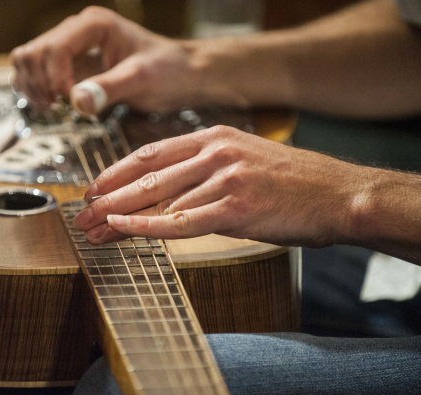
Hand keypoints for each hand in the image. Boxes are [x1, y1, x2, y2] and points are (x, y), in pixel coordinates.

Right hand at [10, 7, 201, 113]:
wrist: (182, 75)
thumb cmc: (168, 71)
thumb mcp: (142, 80)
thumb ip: (109, 89)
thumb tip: (77, 102)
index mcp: (93, 25)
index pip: (54, 47)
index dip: (54, 78)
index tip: (68, 100)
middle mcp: (77, 32)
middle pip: (33, 52)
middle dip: (40, 83)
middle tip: (58, 106)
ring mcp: (72, 48)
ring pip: (28, 62)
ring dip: (33, 87)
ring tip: (53, 107)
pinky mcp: (71, 66)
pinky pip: (38, 74)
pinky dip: (37, 90)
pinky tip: (53, 106)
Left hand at [73, 125, 365, 246]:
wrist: (339, 194)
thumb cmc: (293, 183)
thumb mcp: (245, 159)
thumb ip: (206, 168)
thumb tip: (169, 190)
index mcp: (214, 137)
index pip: (150, 152)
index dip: (116, 171)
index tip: (94, 188)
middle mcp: (214, 152)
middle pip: (146, 176)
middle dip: (107, 197)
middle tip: (81, 213)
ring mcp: (224, 178)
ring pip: (157, 199)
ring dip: (119, 217)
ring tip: (92, 231)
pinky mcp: (235, 208)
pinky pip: (180, 221)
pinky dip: (146, 227)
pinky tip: (122, 230)